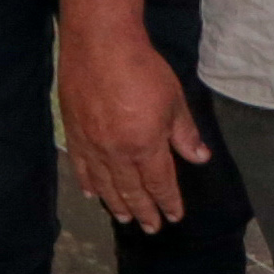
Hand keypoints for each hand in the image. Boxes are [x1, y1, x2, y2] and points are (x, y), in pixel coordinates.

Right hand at [60, 22, 213, 229]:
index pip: (159, 183)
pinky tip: (92, 194)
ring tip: (125, 218)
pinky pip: (80, 167)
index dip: (167, 202)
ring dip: (116, 204)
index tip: (174, 216)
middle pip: (131, 190)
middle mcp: (116, 152)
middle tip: (150, 228)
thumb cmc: (143, 69)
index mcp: (145, 146)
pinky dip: (88, 183)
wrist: (100, 45)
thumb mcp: (174, 100)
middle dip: (143, 210)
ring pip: (104, 184)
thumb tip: (199, 159)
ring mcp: (91, 145)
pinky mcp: (73, 133)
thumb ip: (185, 134)